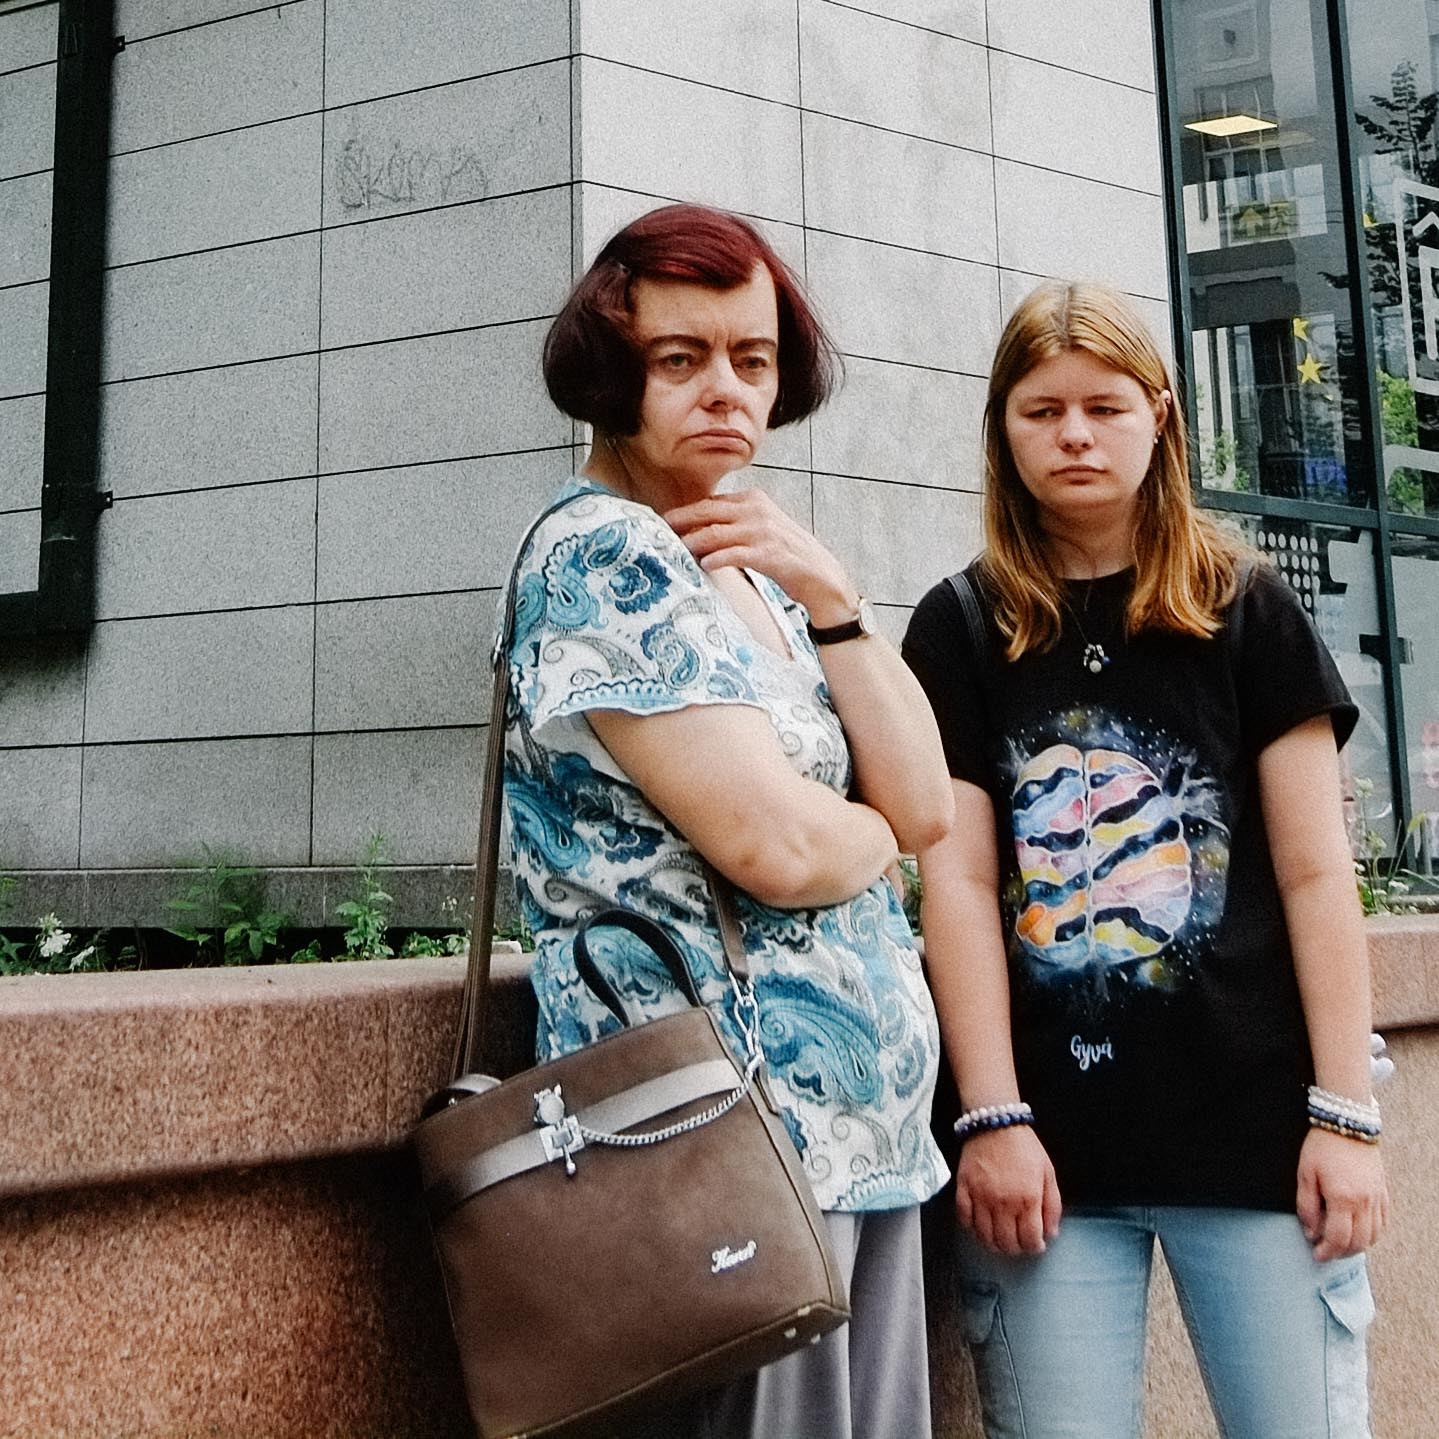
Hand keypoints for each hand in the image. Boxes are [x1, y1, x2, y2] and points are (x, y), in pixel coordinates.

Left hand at [665, 489, 855, 624]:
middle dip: (679, 522)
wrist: (820, 575)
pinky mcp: (767, 553)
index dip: (685, 513)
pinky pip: (732, 555)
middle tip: (657, 531)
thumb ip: (734, 524)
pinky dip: (715, 559)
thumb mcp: (760, 528)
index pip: (709, 503)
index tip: (664, 522)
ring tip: (674, 551)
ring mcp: (762, 531)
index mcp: (753, 499)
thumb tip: (699, 531)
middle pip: (706, 512)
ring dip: (691, 543)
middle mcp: (756, 509)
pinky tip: (704, 566)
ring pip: (714, 533)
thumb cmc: (786, 554)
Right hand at [956, 1125, 1062, 1254]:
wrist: (996, 1123)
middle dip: (1016, 1248)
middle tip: (1018, 1242)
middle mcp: (1003, 1202)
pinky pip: (964, 1219)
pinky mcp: (963, 1189)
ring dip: (994, 1244)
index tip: (1035, 1244)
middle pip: (1007, 1242)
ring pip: (985, 1236)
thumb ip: (1053, 1206)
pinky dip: (972, 1229)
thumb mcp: (1048, 1173)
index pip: (1029, 1240)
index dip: (1034, 1247)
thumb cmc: (1024, 1147)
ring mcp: (981, 1197)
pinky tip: (981, 1227)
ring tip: (1000, 1239)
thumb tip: (1050, 1233)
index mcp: (1028, 1198)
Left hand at [1296, 1128, 1388, 1260]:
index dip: (1327, 1251)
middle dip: (1341, 1253)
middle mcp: (1365, 1202)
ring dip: (1358, 1246)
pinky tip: (1359, 1231)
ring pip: (1374, 1236)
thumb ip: (1307, 1205)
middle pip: (1358, 1242)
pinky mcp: (1383, 1191)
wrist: (1347, 1122)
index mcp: (1343, 1198)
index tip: (1316, 1255)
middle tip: (1326, 1252)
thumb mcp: (1305, 1173)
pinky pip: (1383, 1222)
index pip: (1338, 1238)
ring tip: (1340, 1244)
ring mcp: (1377, 1197)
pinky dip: (1372, 1233)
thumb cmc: (1321, 1146)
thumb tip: (1310, 1231)